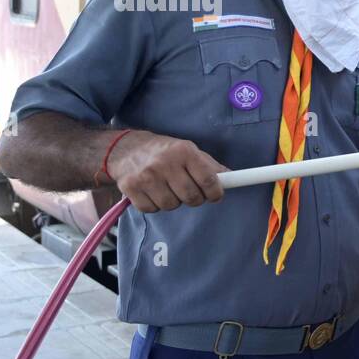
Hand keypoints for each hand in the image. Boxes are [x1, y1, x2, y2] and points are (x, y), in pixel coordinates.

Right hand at [109, 130, 227, 211]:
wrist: (125, 149)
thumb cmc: (164, 152)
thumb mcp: (189, 151)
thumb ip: (210, 166)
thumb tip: (233, 178)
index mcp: (184, 152)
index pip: (208, 180)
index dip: (215, 193)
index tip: (215, 195)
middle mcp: (164, 163)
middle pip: (191, 197)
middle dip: (195, 199)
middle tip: (190, 192)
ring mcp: (146, 176)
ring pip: (171, 205)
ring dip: (174, 201)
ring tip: (168, 188)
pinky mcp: (130, 188)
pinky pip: (152, 209)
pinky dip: (155, 205)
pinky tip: (153, 192)